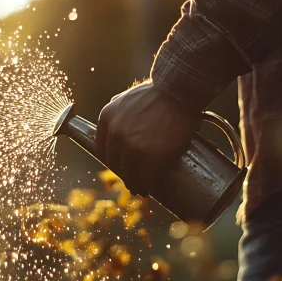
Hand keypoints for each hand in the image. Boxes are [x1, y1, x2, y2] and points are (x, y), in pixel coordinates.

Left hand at [96, 80, 199, 196]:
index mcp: (107, 119)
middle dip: (124, 174)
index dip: (111, 161)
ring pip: (130, 175)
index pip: (101, 149)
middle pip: (115, 164)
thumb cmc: (159, 91)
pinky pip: (149, 179)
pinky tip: (155, 190)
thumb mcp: (126, 98)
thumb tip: (115, 124)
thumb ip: (118, 112)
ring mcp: (133, 148)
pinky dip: (152, 187)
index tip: (119, 166)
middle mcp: (115, 135)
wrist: (180, 90)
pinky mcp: (152, 158)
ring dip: (136, 184)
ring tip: (143, 189)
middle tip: (132, 180)